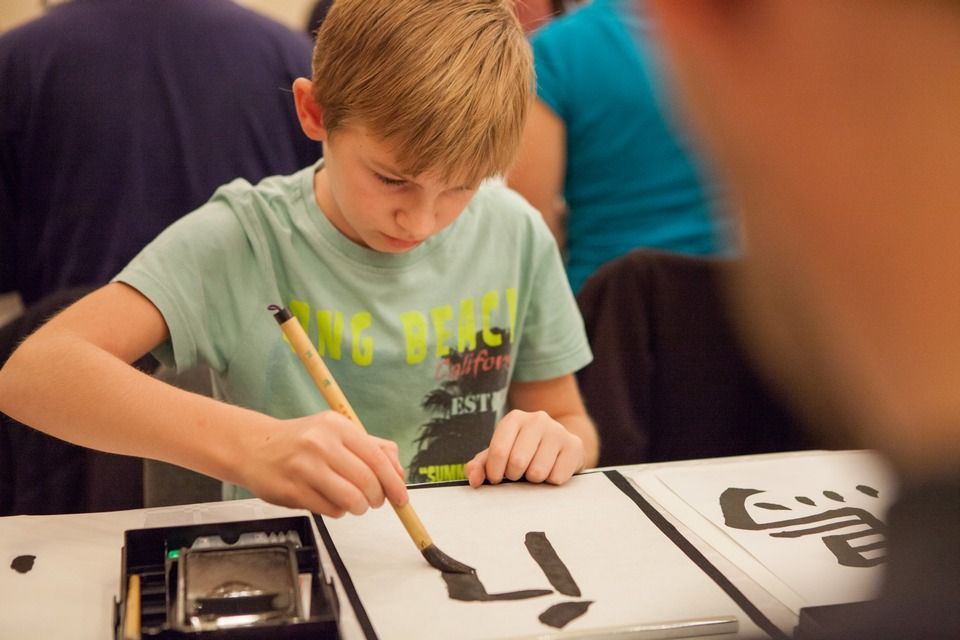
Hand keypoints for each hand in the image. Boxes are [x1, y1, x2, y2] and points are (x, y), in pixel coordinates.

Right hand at [241, 411, 407, 516]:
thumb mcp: (337, 432)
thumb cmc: (301, 442)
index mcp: (336, 426)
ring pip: (350, 499)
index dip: (394, 482)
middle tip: (375, 501)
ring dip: (359, 507)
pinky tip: (330, 501)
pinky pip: (330, 510)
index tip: (402, 498)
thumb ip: (372, 448)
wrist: (254, 447)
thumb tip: (399, 473)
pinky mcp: (292, 491)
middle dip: (377, 498)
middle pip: (367, 481)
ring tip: (354, 502)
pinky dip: (338, 511)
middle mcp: (320, 444)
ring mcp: (304, 468)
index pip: (377, 459)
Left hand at [464, 409, 584, 487]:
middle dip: (515, 476)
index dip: (495, 472)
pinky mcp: (574, 446)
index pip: (498, 451)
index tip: (497, 478)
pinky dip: (551, 481)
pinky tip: (552, 469)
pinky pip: (557, 477)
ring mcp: (558, 431)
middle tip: (518, 473)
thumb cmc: (523, 452)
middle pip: (518, 462)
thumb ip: (480, 465)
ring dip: (534, 480)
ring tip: (536, 469)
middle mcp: (537, 419)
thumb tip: (474, 479)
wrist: (559, 447)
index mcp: (514, 418)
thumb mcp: (499, 455)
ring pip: (538, 472)